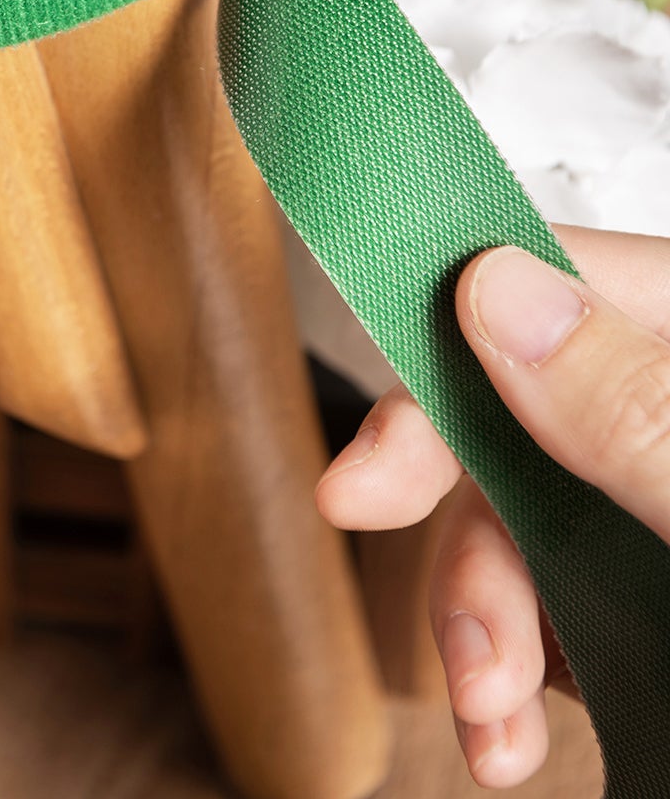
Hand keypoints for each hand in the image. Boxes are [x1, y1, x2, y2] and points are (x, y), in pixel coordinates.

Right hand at [317, 227, 669, 787]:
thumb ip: (640, 406)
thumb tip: (497, 291)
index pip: (558, 279)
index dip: (444, 365)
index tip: (369, 471)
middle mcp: (667, 415)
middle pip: (521, 418)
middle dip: (467, 542)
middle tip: (446, 642)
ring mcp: (654, 500)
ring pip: (529, 520)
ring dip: (480, 627)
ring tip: (493, 723)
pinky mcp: (653, 588)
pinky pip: (562, 600)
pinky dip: (520, 667)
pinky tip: (514, 729)